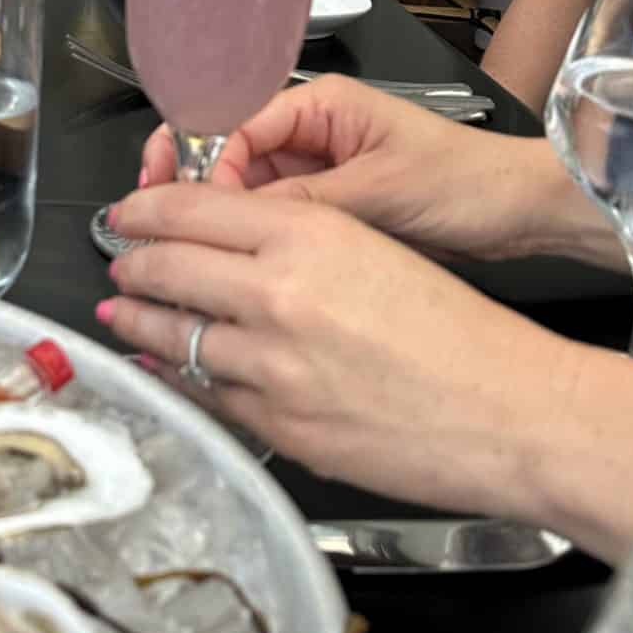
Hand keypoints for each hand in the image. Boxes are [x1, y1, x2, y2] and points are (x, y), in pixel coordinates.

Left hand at [95, 185, 593, 511]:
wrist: (512, 413)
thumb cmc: (461, 335)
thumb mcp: (374, 250)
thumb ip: (294, 242)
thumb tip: (227, 245)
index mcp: (307, 234)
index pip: (188, 208)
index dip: (143, 211)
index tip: (126, 215)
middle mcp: (277, 293)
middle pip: (165, 267)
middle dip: (131, 266)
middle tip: (120, 264)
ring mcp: (270, 365)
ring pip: (170, 335)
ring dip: (141, 323)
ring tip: (126, 315)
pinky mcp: (276, 425)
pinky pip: (204, 393)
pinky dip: (179, 376)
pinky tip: (167, 368)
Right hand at [123, 75, 593, 263]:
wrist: (520, 214)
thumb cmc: (467, 182)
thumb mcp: (379, 191)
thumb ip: (304, 204)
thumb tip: (238, 220)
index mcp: (321, 104)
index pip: (235, 123)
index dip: (202, 162)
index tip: (188, 201)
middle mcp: (312, 132)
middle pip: (226, 153)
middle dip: (188, 184)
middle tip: (153, 217)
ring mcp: (317, 171)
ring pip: (244, 190)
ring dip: (216, 216)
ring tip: (185, 248)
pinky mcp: (328, 208)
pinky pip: (273, 219)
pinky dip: (249, 239)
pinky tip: (228, 263)